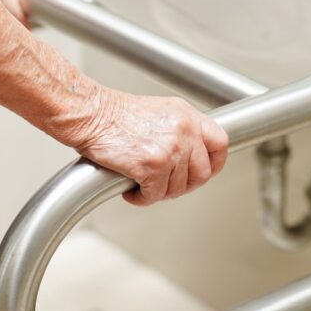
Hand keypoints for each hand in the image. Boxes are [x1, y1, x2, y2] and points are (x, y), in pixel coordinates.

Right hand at [73, 90, 229, 206]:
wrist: (90, 114)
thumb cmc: (114, 115)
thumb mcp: (159, 112)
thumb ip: (179, 131)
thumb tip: (188, 157)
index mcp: (187, 115)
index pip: (220, 143)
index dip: (215, 163)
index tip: (205, 172)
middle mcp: (184, 130)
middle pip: (203, 173)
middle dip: (184, 186)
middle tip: (165, 185)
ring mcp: (170, 149)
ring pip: (178, 188)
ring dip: (159, 192)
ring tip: (142, 184)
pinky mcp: (152, 165)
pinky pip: (155, 195)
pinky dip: (142, 198)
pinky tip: (131, 189)